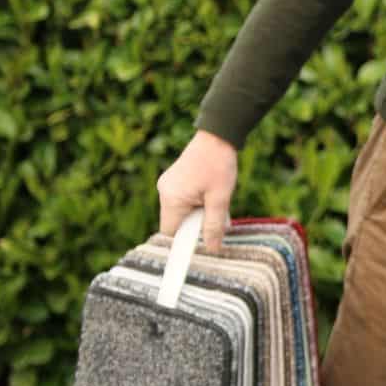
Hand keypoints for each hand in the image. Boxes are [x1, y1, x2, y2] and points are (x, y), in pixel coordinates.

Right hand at [157, 130, 237, 252]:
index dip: (185, 241)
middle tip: (216, 216)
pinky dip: (196, 202)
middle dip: (196, 224)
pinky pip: (182, 200)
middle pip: (176, 223)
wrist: (218, 136)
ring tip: (216, 200)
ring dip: (198, 212)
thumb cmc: (218, 165)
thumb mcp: (220, 198)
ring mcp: (168, 185)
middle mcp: (164, 193)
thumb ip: (214, 225)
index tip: (201, 243)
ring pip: (180, 211)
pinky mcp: (174, 180)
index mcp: (171, 199)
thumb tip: (212, 249)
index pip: (170, 233)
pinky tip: (210, 193)